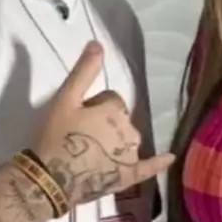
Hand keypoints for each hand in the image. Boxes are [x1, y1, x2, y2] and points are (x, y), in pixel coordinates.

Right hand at [34, 41, 173, 206]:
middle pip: (121, 120)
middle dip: (105, 124)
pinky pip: (149, 167)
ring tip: (91, 152)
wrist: (50, 178)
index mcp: (115, 110)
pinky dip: (159, 162)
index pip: (111, 100)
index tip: (77, 118)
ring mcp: (131, 155)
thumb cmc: (56, 136)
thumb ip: (84, 71)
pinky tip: (171, 157)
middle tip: (79, 135)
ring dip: (117, 141)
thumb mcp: (65, 99)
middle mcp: (129, 130)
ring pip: (129, 139)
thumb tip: (98, 43)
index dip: (93, 107)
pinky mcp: (129, 176)